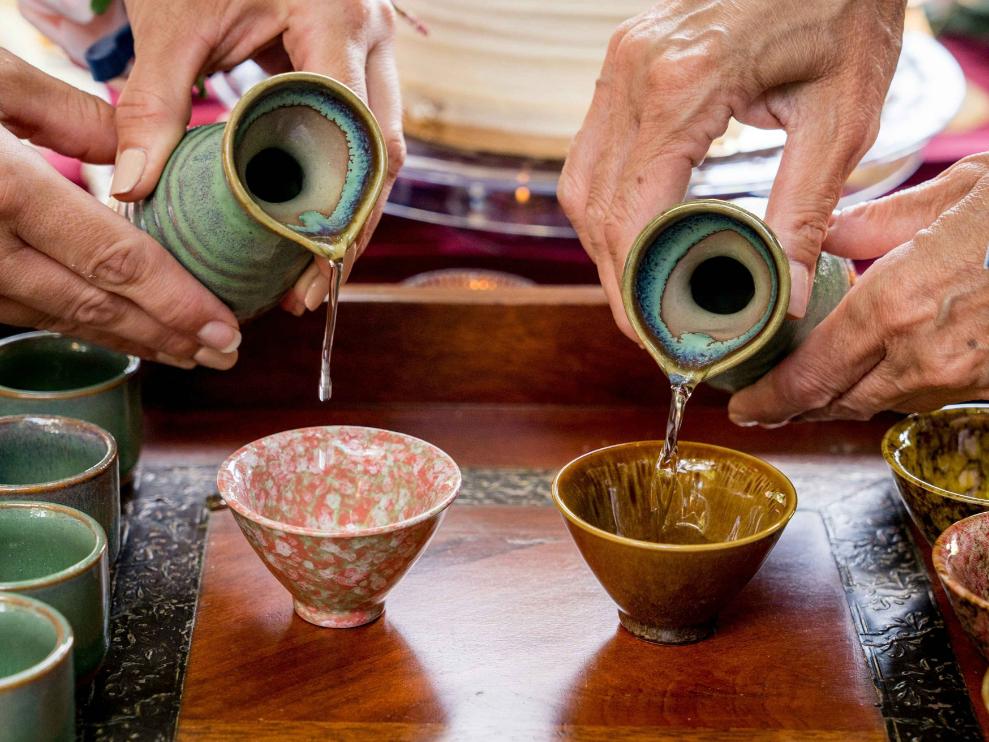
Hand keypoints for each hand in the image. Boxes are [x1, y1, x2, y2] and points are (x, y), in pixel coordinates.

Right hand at [0, 52, 239, 368]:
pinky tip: (118, 329)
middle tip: (225, 355)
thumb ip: (66, 114)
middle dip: (167, 337)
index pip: (113, 261)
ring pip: (59, 320)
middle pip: (95, 307)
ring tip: (187, 351)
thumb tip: (137, 151)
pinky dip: (79, 324)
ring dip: (130, 340)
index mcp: (1, 189)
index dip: (176, 302)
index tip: (226, 328)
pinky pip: (23, 311)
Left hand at [112, 0, 404, 314]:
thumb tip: (136, 185)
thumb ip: (156, 100)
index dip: (340, 204)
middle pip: (384, 152)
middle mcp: (372, 36)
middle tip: (312, 286)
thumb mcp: (176, 22)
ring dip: (353, 213)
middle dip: (353, 226)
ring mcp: (373, 49)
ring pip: (383, 149)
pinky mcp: (358, 63)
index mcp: (338, 17)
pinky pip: (365, 134)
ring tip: (314, 271)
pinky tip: (312, 223)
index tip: (307, 261)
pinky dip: (342, 183)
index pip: (356, 129)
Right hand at [558, 0, 904, 337]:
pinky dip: (607, 200)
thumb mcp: (840, 115)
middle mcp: (634, 70)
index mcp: (685, 84)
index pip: (630, 210)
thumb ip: (804, 211)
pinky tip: (638, 229)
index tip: (653, 331)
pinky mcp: (623, 61)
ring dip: (603, 240)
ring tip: (640, 286)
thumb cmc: (842, 11)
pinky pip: (592, 148)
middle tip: (647, 323)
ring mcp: (620, 61)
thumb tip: (786, 296)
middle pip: (592, 203)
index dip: (634, 283)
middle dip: (615, 274)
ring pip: (580, 179)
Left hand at [729, 153, 988, 424]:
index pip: (811, 373)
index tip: (742, 406)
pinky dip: (889, 389)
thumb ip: (880, 222)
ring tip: (807, 389)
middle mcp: (926, 354)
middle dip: (794, 407)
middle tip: (762, 406)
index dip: (769, 399)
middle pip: (838, 401)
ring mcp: (965, 375)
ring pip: (881, 404)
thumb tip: (830, 234)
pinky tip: (874, 373)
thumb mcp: (959, 192)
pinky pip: (924, 396)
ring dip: (840, 399)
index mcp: (899, 304)